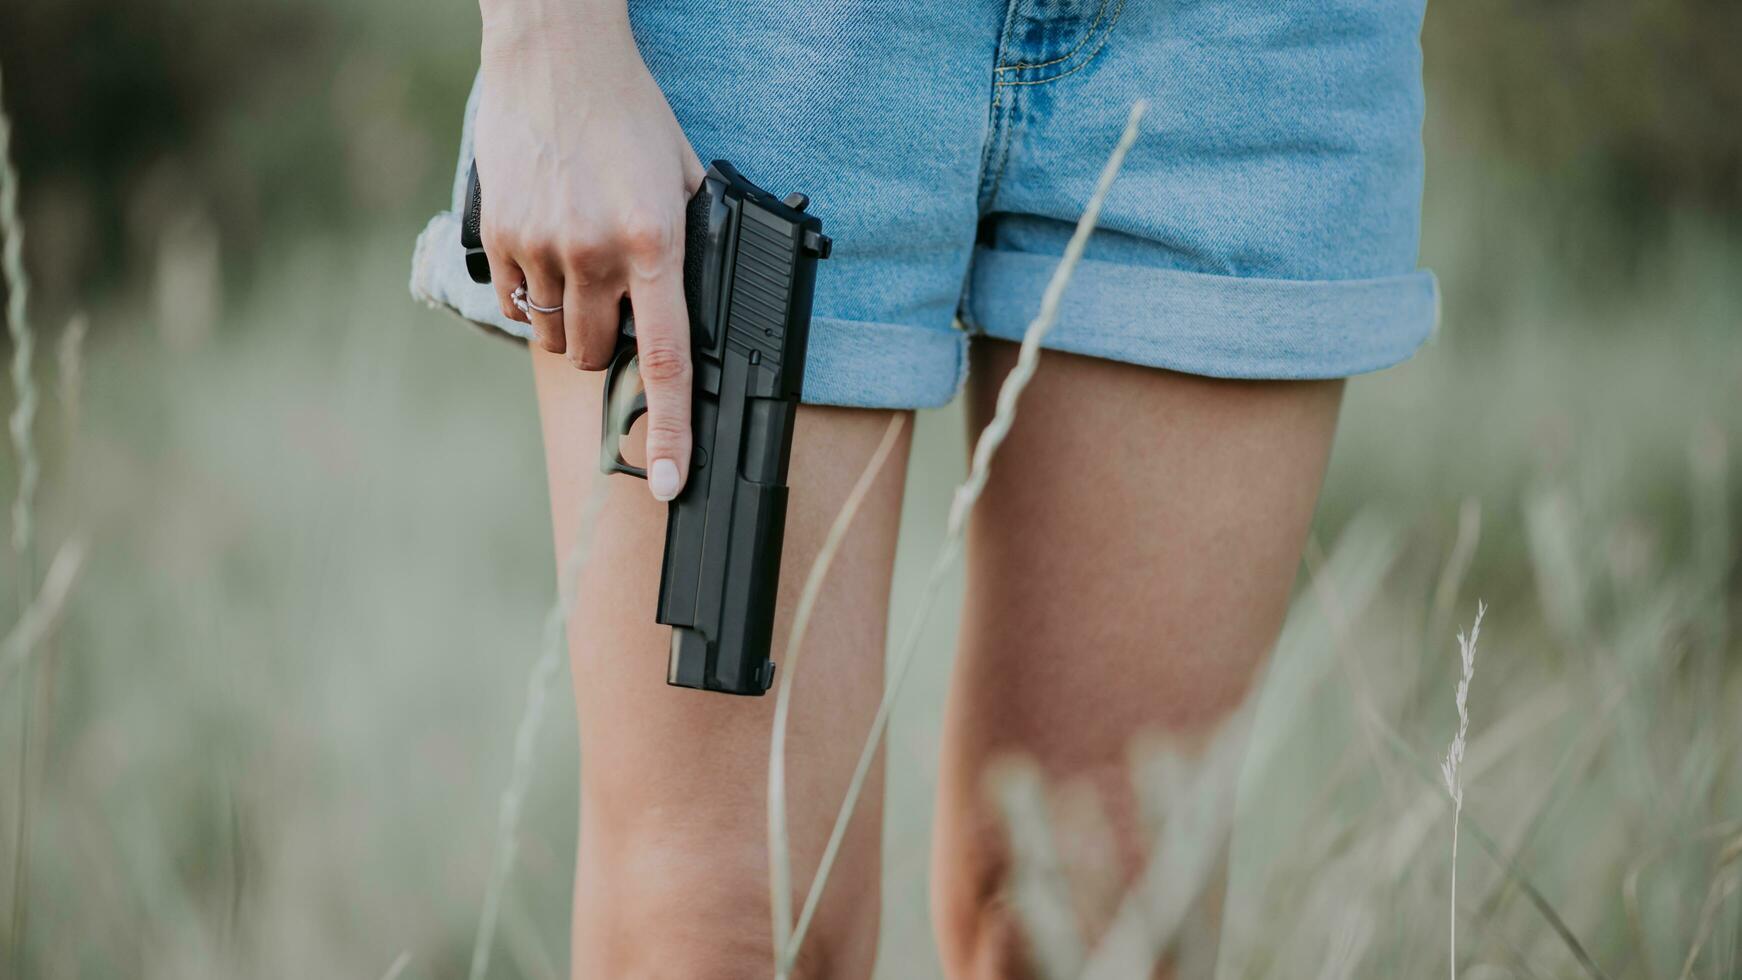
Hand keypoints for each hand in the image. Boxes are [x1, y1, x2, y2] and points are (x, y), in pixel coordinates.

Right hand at [474, 3, 703, 500]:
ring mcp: (541, 246)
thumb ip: (693, 242)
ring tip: (579, 263)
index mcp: (653, 243)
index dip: (669, 433)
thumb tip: (697, 304)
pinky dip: (530, 293)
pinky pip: (514, 300)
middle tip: (616, 302)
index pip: (667, 361)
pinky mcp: (499, 233)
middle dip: (608, 346)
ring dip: (568, 321)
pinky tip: (545, 246)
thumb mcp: (685, 175)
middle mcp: (595, 253)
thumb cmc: (629, 111)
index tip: (667, 481)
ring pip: (553, 334)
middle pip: (597, 356)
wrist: (556, 51)